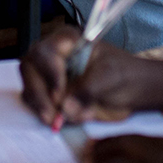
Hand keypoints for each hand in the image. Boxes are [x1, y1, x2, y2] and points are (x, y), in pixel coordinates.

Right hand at [21, 27, 162, 124]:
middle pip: (29, 69)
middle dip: (39, 93)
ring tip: (57, 121)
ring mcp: (49, 75)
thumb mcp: (110, 78)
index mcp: (69, 41)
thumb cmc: (124, 76)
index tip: (60, 93)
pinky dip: (45, 115)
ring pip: (29, 88)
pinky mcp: (50, 95)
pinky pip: (36, 105)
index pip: (45, 51)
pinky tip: (62, 121)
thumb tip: (65, 108)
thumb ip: (88, 90)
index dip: (48, 72)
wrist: (134, 91)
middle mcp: (54, 55)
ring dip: (40, 107)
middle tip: (52, 115)